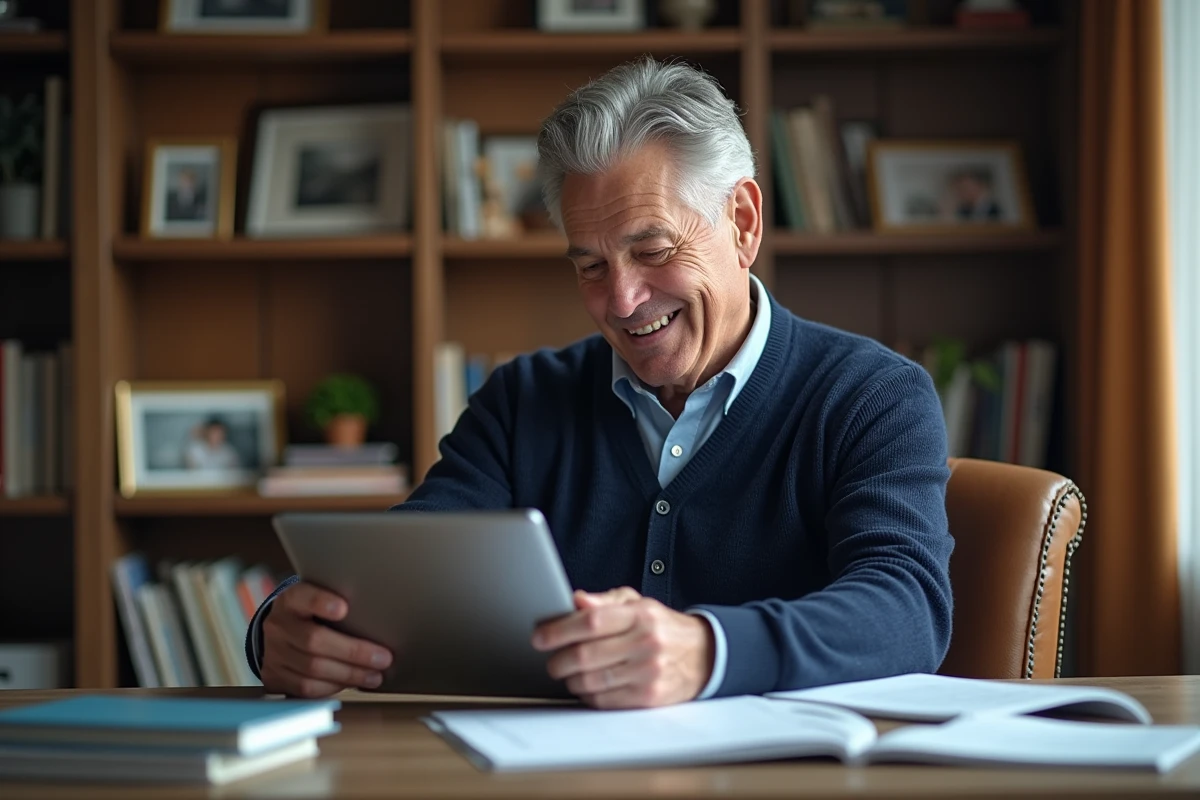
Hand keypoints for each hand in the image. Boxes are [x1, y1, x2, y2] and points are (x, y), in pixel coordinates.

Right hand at [260, 581, 393, 697]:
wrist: (279, 634)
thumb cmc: (311, 615)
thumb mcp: (320, 598)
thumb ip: (340, 602)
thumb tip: (379, 617)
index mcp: (290, 600)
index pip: (302, 597)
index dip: (321, 602)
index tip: (343, 608)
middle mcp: (278, 626)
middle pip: (314, 640)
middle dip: (354, 652)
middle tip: (383, 658)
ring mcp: (274, 654)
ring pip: (313, 669)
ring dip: (350, 675)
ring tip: (375, 675)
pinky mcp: (275, 677)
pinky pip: (307, 688)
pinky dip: (334, 687)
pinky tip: (352, 683)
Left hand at [531, 587, 713, 708]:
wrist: (703, 655)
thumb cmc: (661, 627)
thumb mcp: (638, 604)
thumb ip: (604, 602)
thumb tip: (576, 600)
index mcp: (640, 615)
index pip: (591, 622)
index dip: (558, 630)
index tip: (540, 636)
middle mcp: (645, 643)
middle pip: (585, 655)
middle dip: (558, 660)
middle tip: (552, 660)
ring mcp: (648, 672)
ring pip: (590, 681)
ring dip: (570, 680)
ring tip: (568, 672)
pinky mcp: (649, 698)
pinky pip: (603, 701)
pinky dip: (587, 695)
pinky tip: (587, 686)